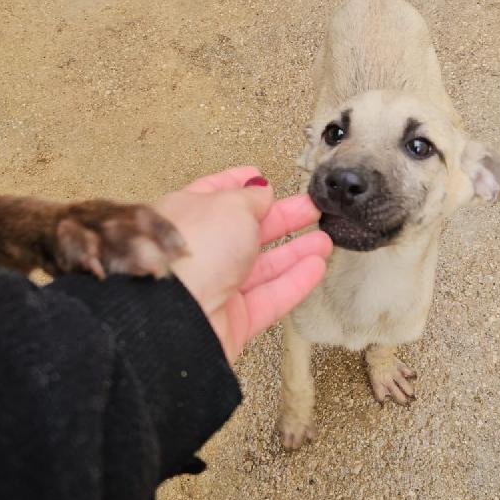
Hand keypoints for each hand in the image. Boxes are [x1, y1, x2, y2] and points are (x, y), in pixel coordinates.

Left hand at [156, 167, 331, 362]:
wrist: (175, 315)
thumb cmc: (192, 250)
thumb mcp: (229, 205)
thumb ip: (251, 198)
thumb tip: (262, 193)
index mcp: (185, 216)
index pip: (215, 195)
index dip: (240, 185)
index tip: (262, 179)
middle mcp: (198, 251)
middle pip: (246, 232)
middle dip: (281, 219)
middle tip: (310, 209)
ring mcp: (214, 287)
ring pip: (262, 267)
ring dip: (295, 253)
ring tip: (324, 241)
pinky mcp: (233, 321)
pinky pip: (270, 298)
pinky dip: (295, 282)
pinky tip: (316, 266)